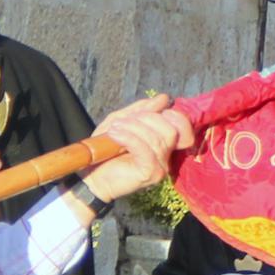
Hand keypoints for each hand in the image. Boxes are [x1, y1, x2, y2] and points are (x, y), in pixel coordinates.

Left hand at [81, 97, 196, 202]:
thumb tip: (162, 98)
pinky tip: (114, 136)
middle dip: (146, 119)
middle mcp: (166, 156)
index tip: (151, 111)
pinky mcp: (150, 173)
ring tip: (114, 129)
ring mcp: (160, 167)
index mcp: (164, 143)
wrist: (91, 177)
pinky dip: (128, 138)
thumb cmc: (105, 150)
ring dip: (132, 127)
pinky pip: (145, 149)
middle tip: (121, 122)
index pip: (184, 128)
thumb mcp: (121, 121)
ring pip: (157, 139)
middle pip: (170, 130)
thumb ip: (141, 110)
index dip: (173, 115)